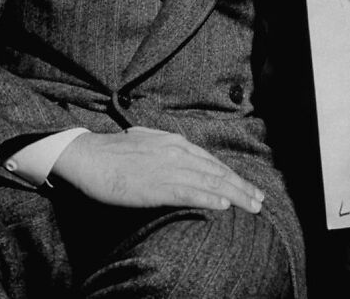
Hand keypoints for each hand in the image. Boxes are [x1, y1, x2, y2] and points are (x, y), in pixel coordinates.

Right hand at [51, 127, 264, 212]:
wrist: (89, 155)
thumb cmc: (114, 151)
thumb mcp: (147, 142)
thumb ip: (167, 149)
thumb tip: (182, 156)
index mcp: (175, 142)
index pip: (212, 161)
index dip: (232, 175)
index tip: (248, 186)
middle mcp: (177, 152)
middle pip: (216, 172)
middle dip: (241, 186)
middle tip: (260, 199)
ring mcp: (168, 168)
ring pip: (209, 183)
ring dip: (234, 195)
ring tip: (251, 206)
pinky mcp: (156, 186)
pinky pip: (188, 193)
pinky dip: (209, 199)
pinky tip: (224, 206)